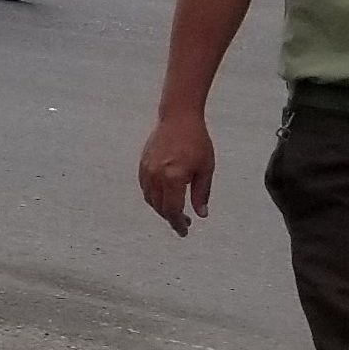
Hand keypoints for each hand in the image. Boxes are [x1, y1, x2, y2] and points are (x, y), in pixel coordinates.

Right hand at [139, 114, 214, 237]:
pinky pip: (145, 188)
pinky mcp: (142, 164)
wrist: (178, 117)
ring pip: (150, 200)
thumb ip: (202, 194)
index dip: (178, 224)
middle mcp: (157, 176)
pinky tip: (164, 197)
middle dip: (171, 218)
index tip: (184, 232)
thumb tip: (201, 214)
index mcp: (174, 178)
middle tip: (184, 222)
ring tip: (175, 211)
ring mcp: (147, 170)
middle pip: (160, 208)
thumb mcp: (206, 169)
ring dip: (161, 209)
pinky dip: (153, 197)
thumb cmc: (196, 141)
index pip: (173, 211)